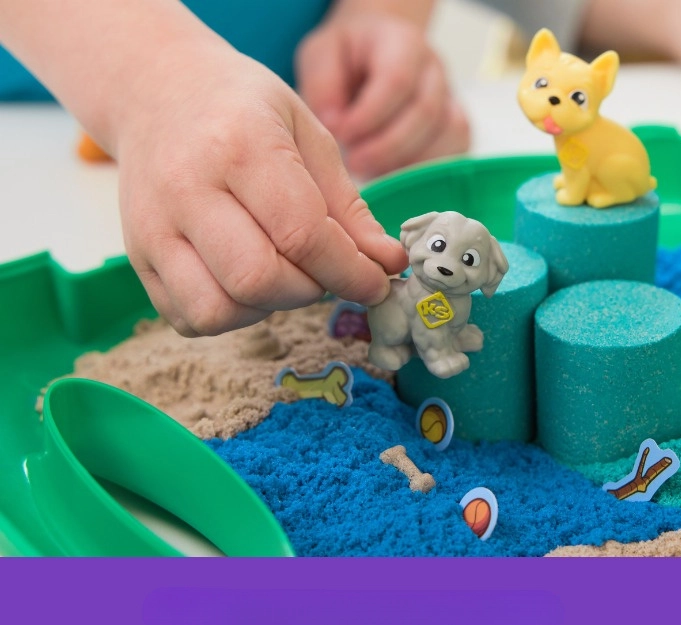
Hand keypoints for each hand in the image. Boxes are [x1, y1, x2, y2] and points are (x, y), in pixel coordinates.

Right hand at [116, 45, 407, 336]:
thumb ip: (347, 207)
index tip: (375, 283)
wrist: (157, 94)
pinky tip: (243, 281)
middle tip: (321, 270)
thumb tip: (386, 263)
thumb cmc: (241, 112)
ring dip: (266, 308)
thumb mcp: (308, 136)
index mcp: (238, 145)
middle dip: (309, 290)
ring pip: (218, 310)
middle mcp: (186, 189)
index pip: (302, 234)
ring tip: (279, 272)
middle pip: (258, 280)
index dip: (350, 272)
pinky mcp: (137, 257)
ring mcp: (152, 228)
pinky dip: (230, 314)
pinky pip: (190, 318)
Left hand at [296, 11, 469, 178]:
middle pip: (425, 113)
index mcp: (402, 43)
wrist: (370, 57)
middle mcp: (433, 70)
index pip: (397, 81)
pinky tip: (392, 174)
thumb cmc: (345, 59)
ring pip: (446, 135)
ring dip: (406, 162)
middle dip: (385, 147)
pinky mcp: (453, 128)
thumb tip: (335, 124)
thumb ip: (323, 85)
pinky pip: (454, 152)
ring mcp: (449, 99)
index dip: (369, 116)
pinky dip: (423, 170)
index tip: (341, 135)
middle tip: (353, 162)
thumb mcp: (320, 55)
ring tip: (370, 169)